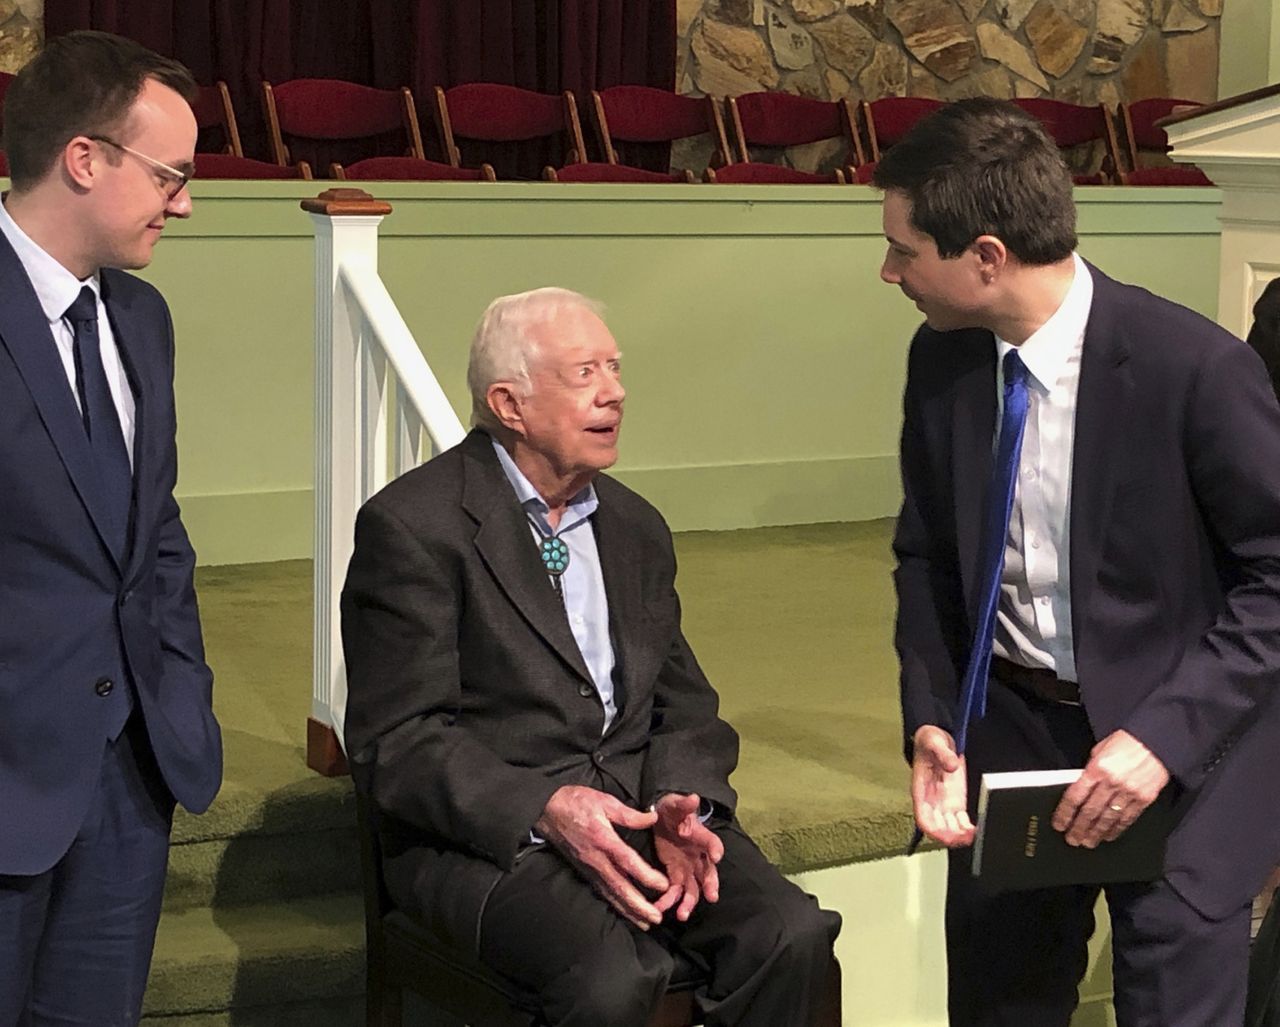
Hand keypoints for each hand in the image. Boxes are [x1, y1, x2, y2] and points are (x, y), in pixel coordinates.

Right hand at [534, 785, 667, 929]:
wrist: (546, 809)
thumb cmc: (576, 802)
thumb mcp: (604, 801)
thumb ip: (629, 814)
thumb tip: (652, 818)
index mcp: (603, 840)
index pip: (628, 862)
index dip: (646, 876)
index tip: (664, 886)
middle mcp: (596, 859)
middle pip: (620, 887)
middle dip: (638, 905)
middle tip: (656, 918)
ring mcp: (588, 867)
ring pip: (610, 894)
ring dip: (628, 910)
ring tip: (645, 923)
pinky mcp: (583, 871)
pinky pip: (601, 891)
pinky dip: (615, 904)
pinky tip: (625, 912)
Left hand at [651, 793, 723, 921]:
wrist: (661, 817)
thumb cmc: (673, 809)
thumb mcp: (676, 804)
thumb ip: (684, 804)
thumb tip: (693, 798)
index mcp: (701, 836)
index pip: (711, 842)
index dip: (715, 848)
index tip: (716, 856)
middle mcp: (698, 855)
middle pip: (708, 872)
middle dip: (710, 885)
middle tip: (711, 896)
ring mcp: (687, 867)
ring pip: (692, 888)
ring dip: (688, 902)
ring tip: (682, 915)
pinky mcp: (674, 874)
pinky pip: (673, 891)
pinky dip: (668, 901)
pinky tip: (659, 909)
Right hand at [911, 726, 974, 846]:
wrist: (937, 738)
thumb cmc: (929, 741)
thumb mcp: (934, 742)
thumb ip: (943, 754)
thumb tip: (952, 765)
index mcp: (921, 790)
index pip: (923, 817)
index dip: (933, 830)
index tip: (945, 835)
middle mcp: (931, 800)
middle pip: (937, 827)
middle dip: (949, 837)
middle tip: (965, 838)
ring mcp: (944, 802)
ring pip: (949, 827)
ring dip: (959, 835)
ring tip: (973, 834)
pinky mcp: (955, 801)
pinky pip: (960, 820)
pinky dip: (967, 827)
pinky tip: (975, 828)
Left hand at [1052, 729, 1169, 847]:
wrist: (1155, 741)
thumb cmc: (1126, 742)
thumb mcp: (1100, 749)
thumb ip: (1090, 769)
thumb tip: (1081, 786)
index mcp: (1097, 768)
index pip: (1075, 796)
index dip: (1065, 813)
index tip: (1059, 824)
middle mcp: (1112, 782)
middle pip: (1090, 811)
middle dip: (1079, 828)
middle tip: (1072, 839)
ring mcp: (1129, 792)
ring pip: (1108, 818)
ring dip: (1096, 832)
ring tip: (1088, 842)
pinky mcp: (1144, 798)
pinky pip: (1127, 818)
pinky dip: (1116, 829)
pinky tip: (1108, 835)